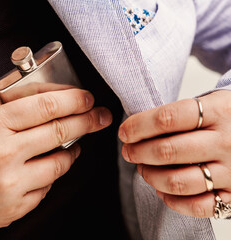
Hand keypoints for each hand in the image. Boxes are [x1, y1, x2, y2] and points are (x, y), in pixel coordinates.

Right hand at [0, 88, 111, 232]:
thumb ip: (8, 113)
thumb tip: (45, 105)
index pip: (45, 106)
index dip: (73, 100)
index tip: (87, 98)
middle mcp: (3, 155)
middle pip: (60, 132)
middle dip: (87, 121)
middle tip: (100, 116)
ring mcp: (10, 184)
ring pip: (60, 164)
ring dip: (71, 151)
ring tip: (73, 144)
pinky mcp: (14, 208)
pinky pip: (46, 188)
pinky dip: (50, 175)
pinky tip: (44, 169)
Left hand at [118, 90, 230, 217]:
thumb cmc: (225, 120)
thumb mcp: (208, 104)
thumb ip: (176, 114)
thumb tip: (134, 129)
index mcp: (218, 112)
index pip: (167, 118)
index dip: (138, 126)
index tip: (125, 132)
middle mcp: (226, 142)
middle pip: (167, 150)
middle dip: (137, 152)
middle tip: (128, 151)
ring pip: (177, 181)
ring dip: (150, 176)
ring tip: (143, 168)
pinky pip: (197, 206)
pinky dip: (173, 200)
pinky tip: (163, 189)